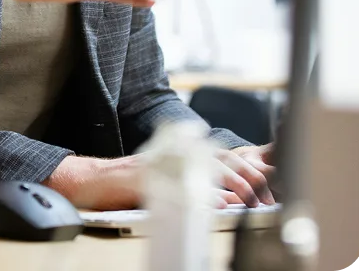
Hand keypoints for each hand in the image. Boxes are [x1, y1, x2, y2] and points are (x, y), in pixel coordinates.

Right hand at [47, 144, 276, 211]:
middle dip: (244, 175)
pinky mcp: (146, 180)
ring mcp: (158, 166)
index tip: (265, 182)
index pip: (217, 154)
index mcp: (177, 153)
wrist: (93, 182)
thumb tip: (225, 199)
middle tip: (264, 192)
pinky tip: (216, 204)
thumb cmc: (128, 185)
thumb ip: (190, 181)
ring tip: (249, 198)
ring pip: (202, 170)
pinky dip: (199, 196)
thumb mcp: (163, 177)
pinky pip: (175, 186)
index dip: (242, 167)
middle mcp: (170, 154)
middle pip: (215, 158)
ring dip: (229, 185)